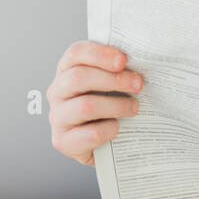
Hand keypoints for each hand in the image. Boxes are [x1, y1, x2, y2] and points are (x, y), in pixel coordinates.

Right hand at [47, 41, 142, 166]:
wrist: (102, 146)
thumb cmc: (107, 107)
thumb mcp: (109, 84)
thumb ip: (117, 70)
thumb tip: (141, 61)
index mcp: (66, 70)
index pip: (76, 53)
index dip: (100, 54)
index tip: (123, 60)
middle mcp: (57, 92)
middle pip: (78, 77)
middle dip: (113, 79)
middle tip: (138, 84)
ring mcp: (58, 117)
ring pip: (85, 106)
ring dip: (116, 105)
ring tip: (134, 107)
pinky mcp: (63, 141)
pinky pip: (91, 134)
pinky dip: (110, 129)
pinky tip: (118, 128)